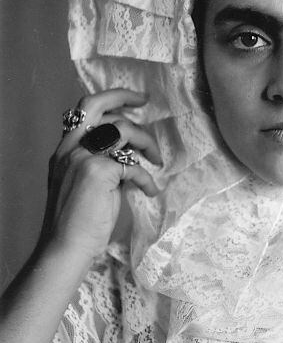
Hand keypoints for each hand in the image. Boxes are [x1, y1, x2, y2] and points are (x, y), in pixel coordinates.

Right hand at [42, 89, 161, 259]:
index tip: (135, 100)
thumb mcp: (86, 181)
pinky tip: (151, 191)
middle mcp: (70, 148)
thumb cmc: (79, 219)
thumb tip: (130, 151)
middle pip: (97, 106)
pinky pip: (133, 166)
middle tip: (145, 102)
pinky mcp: (98, 172)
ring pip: (122, 129)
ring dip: (146, 141)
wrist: (66, 246)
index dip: (111, 98)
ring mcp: (82, 158)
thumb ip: (101, 161)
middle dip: (124, 97)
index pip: (84, 109)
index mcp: (65, 149)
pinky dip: (147, 178)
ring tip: (156, 160)